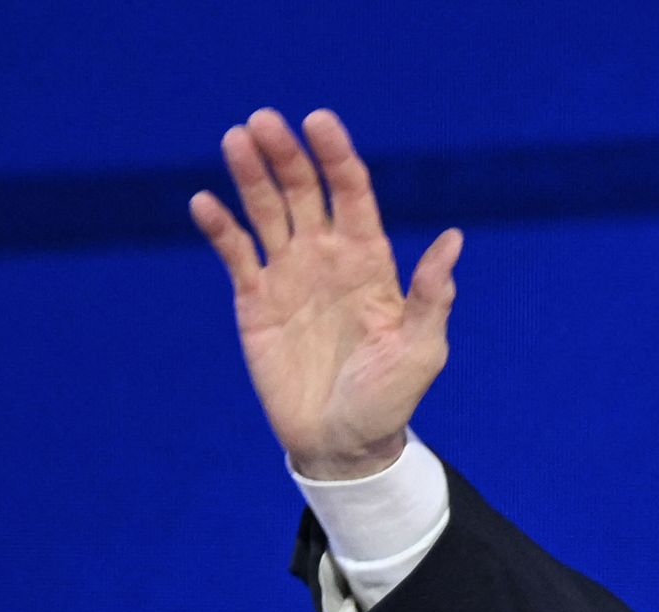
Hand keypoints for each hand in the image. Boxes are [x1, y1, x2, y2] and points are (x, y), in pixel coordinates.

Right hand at [190, 108, 462, 479]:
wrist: (343, 443)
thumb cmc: (390, 398)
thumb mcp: (422, 350)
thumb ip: (432, 296)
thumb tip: (454, 239)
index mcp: (370, 260)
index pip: (352, 194)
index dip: (336, 157)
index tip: (319, 122)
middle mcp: (327, 257)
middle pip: (304, 192)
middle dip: (286, 155)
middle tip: (263, 121)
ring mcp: (289, 275)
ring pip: (266, 212)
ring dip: (251, 175)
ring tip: (236, 140)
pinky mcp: (255, 301)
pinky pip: (236, 254)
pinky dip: (220, 228)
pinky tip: (204, 203)